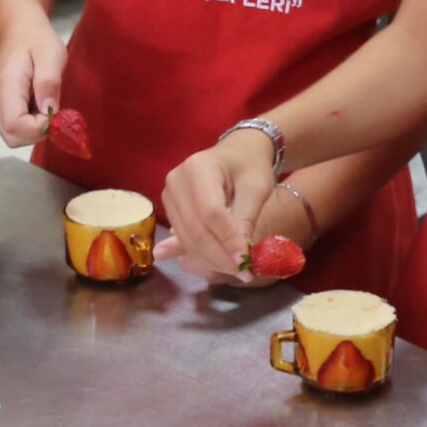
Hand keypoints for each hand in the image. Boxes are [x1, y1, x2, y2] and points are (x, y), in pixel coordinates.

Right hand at [0, 27, 64, 148]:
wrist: (19, 31)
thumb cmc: (37, 40)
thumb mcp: (52, 54)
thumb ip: (49, 82)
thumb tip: (49, 111)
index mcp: (5, 85)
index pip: (16, 126)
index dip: (39, 127)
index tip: (52, 109)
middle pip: (13, 138)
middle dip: (37, 132)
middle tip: (50, 109)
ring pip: (12, 137)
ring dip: (33, 129)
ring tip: (42, 103)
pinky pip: (11, 129)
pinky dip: (27, 125)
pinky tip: (34, 104)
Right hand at [156, 130, 278, 285]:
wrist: (237, 153)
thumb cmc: (250, 165)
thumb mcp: (256, 188)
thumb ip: (246, 219)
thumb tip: (240, 256)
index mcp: (198, 167)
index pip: (211, 213)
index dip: (227, 240)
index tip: (246, 262)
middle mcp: (176, 181)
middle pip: (195, 230)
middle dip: (220, 257)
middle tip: (245, 273)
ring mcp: (169, 195)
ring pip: (188, 239)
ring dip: (212, 260)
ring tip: (238, 270)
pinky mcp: (170, 209)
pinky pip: (185, 238)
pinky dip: (203, 254)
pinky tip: (221, 263)